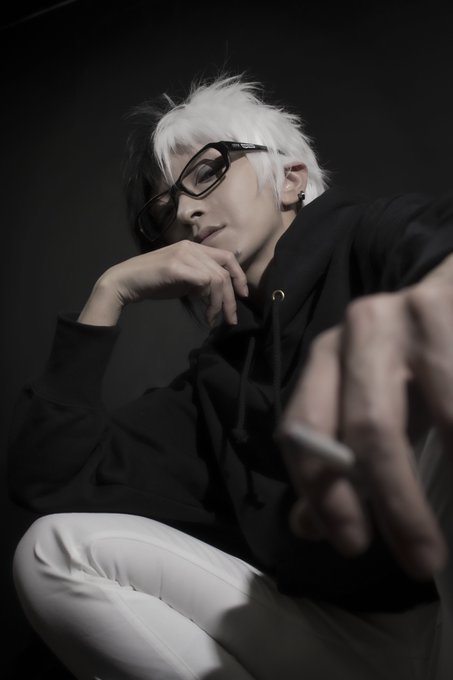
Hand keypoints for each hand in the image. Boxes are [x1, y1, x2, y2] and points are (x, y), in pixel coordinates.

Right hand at [81, 240, 248, 326]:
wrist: (125, 282)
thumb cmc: (152, 283)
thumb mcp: (182, 280)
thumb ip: (199, 281)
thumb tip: (217, 295)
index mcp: (193, 247)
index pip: (227, 257)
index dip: (239, 276)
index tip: (242, 295)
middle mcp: (191, 247)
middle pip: (225, 270)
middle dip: (232, 297)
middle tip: (231, 318)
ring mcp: (184, 255)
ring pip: (217, 278)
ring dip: (221, 303)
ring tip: (215, 320)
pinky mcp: (177, 266)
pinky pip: (205, 282)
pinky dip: (211, 302)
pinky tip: (206, 315)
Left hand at [277, 254, 452, 580]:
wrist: (451, 291)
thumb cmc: (407, 359)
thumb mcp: (366, 403)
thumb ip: (336, 460)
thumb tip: (307, 526)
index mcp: (325, 354)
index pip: (303, 428)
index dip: (323, 493)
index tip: (352, 545)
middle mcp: (362, 327)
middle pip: (369, 426)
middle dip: (396, 504)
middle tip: (420, 561)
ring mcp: (417, 312)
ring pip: (444, 414)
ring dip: (452, 477)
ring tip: (451, 536)